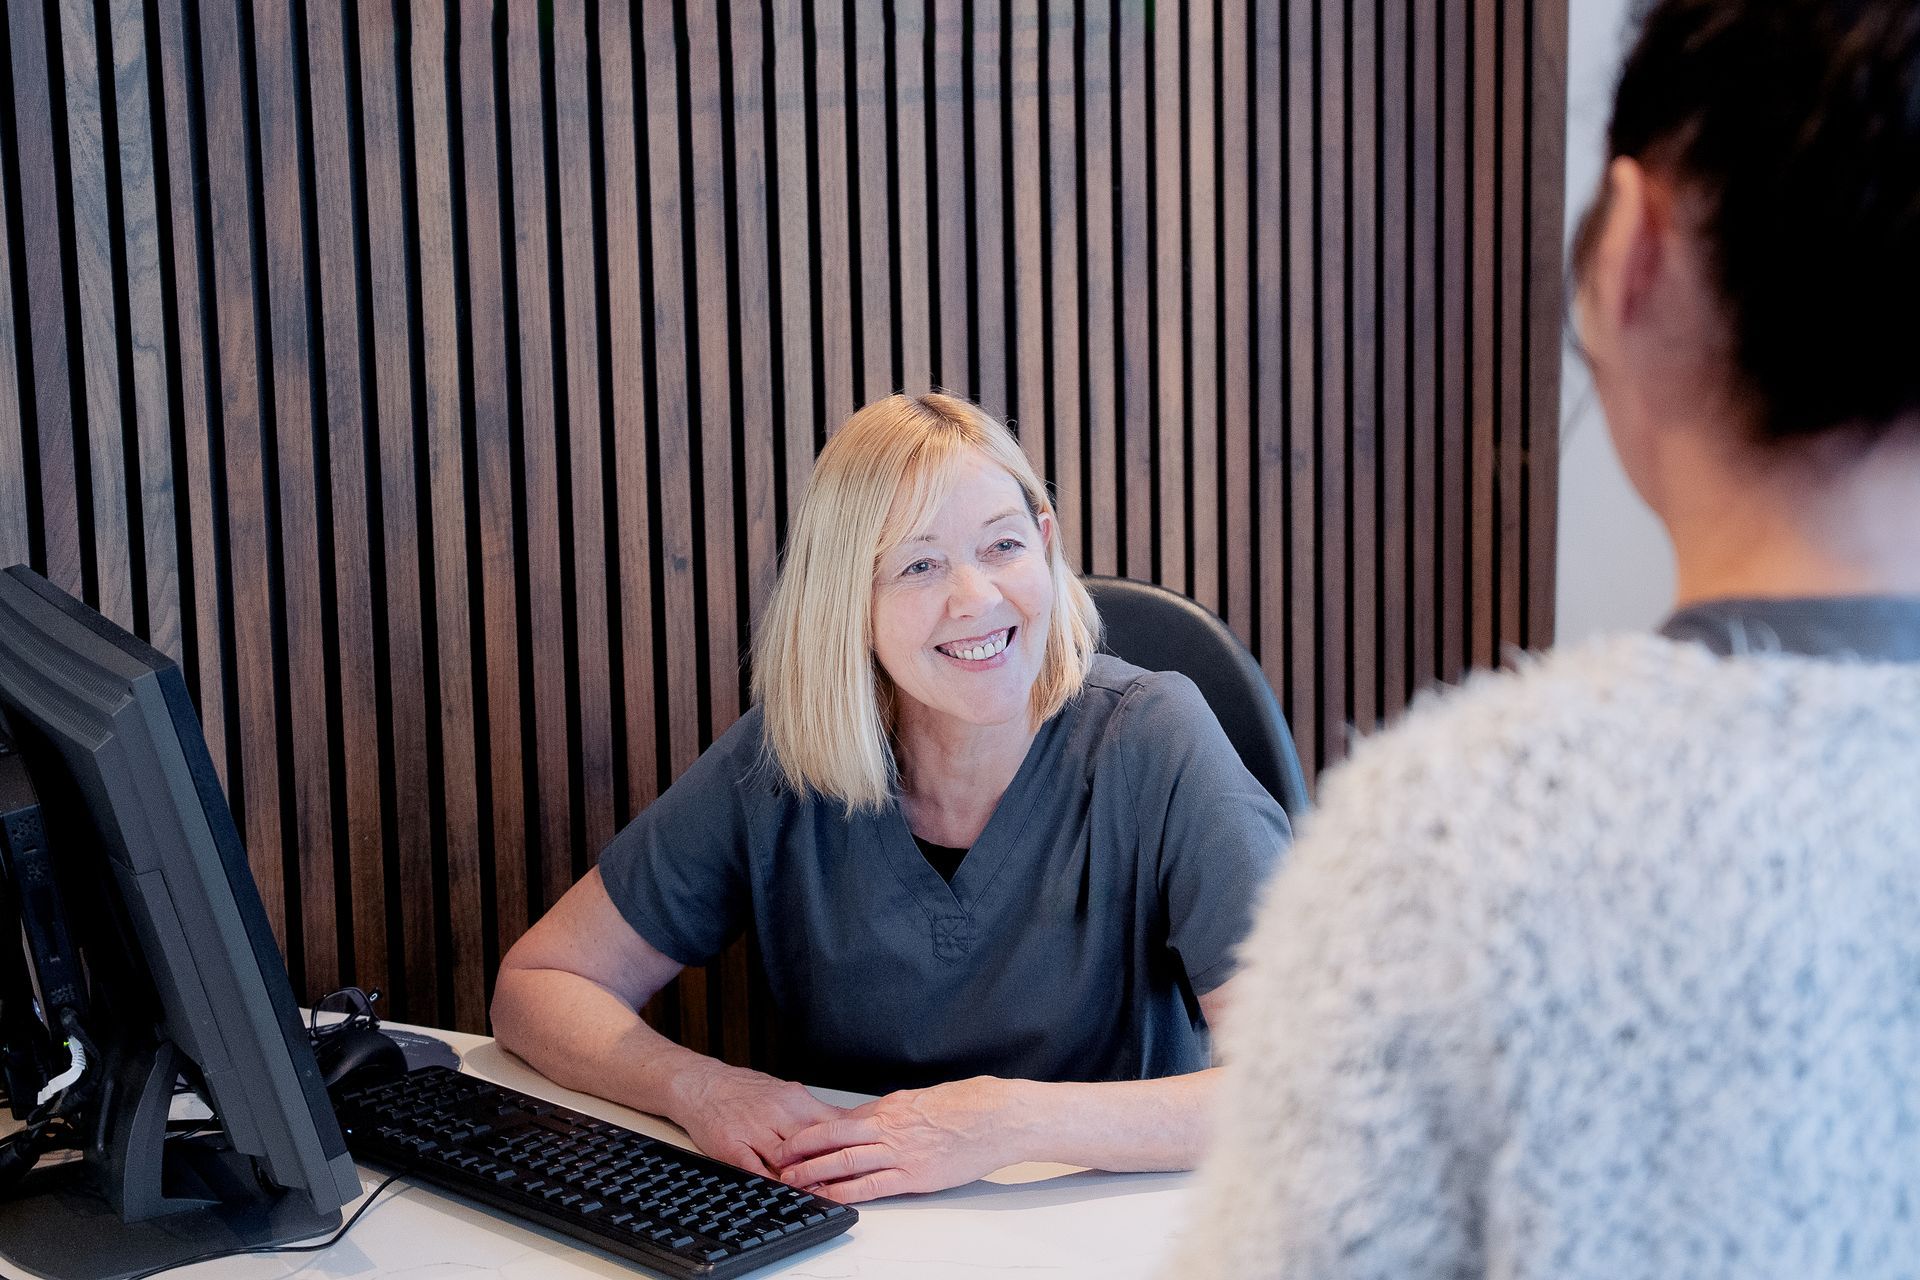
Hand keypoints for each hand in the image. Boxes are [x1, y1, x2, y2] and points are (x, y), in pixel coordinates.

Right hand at [671, 1063, 848, 1176]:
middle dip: (831, 1166)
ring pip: (786, 1159)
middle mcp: (777, 1113)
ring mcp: (754, 1130)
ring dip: (805, 1179)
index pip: (830, 1124)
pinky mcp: (732, 1145)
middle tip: (849, 1185)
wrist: (702, 1084)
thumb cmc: (744, 1089)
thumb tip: (845, 1126)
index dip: (848, 1145)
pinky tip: (783, 1193)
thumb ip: (811, 1113)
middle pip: (813, 1144)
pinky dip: (771, 1183)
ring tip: (821, 1194)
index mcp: (794, 1100)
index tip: (865, 1159)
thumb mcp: (783, 1092)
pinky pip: (754, 1169)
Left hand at [767, 1076, 1025, 1202]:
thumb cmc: (969, 1104)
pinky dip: (847, 1192)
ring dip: (815, 1172)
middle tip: (779, 1159)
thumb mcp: (925, 1098)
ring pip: (846, 1161)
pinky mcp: (914, 1175)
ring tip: (793, 1180)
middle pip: (834, 1137)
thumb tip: (876, 1117)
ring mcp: (901, 1152)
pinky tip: (829, 1196)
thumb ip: (897, 1110)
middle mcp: (890, 1127)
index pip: (842, 1119)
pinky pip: (873, 1185)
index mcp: (892, 1106)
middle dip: (802, 1149)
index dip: (814, 1130)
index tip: (794, 1138)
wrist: (997, 1117)